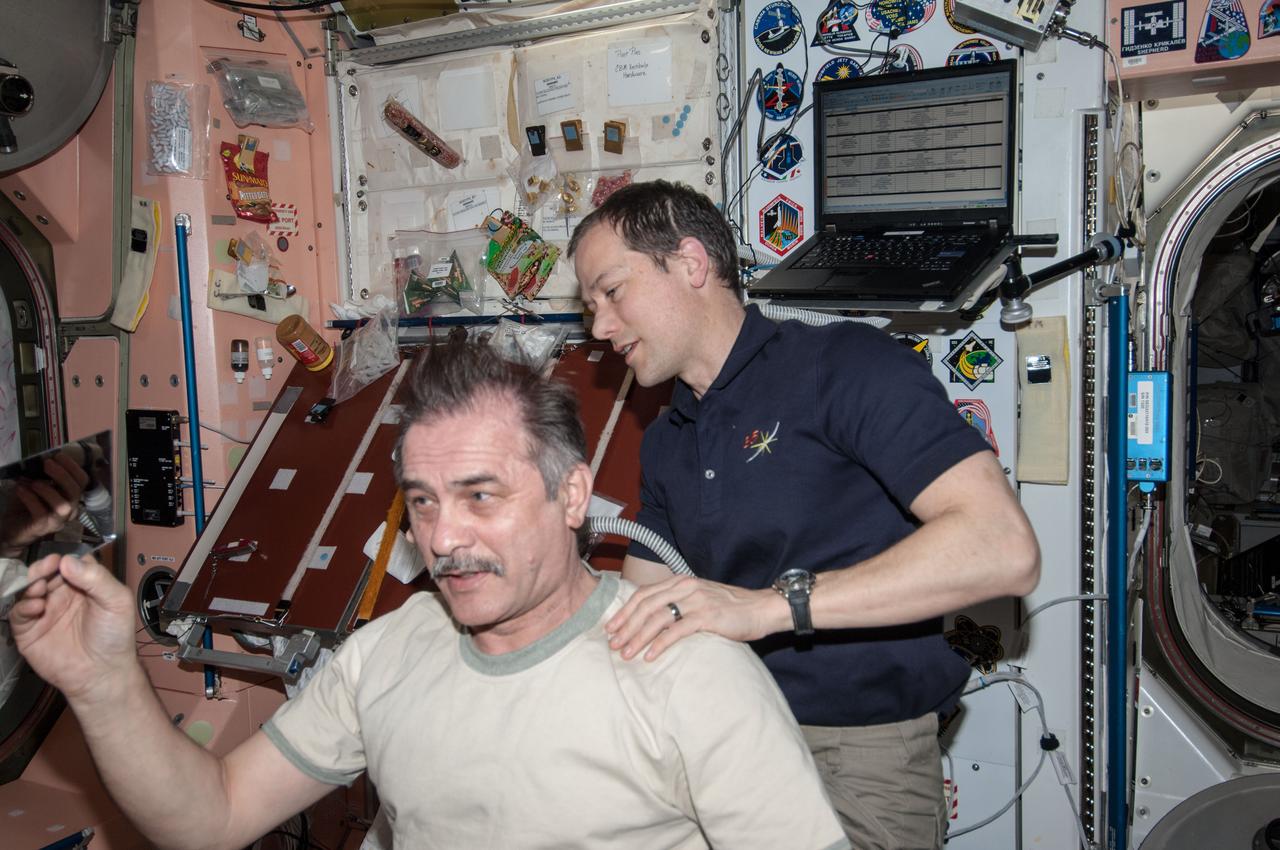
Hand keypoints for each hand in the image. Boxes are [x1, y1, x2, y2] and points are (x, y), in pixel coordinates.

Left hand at [0, 453, 89, 556]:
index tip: (58, 455)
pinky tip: (19, 490)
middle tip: (47, 463)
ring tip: (32, 482)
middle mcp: (69, 510)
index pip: (82, 481)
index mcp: (71, 498)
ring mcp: (57, 521)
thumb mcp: (36, 487)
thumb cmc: (26, 505)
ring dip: (47, 490)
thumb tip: (42, 458)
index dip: (73, 467)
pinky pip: (40, 512)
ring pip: (62, 505)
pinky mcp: (42, 528)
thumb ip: (43, 476)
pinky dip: (30, 498)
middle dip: (62, 475)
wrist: (12, 529)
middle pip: (75, 492)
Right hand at [9, 554, 138, 702]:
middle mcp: (62, 595)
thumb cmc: (114, 637)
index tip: (61, 559)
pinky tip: (35, 606)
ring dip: (30, 584)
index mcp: (85, 584)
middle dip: (43, 568)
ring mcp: (45, 611)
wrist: (102, 673)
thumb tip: (69, 560)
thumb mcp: (117, 602)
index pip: (69, 563)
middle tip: (46, 568)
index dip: (64, 559)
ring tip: (39, 587)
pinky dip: (22, 606)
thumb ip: (98, 579)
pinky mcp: (29, 630)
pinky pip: (18, 613)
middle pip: (45, 572)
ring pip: (28, 589)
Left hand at [604, 575, 788, 660]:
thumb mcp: (700, 598)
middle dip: (626, 626)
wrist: (762, 608)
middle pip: (645, 606)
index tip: (611, 627)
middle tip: (612, 643)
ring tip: (626, 653)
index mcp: (680, 581)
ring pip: (657, 618)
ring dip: (638, 637)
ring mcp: (696, 601)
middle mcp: (685, 587)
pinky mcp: (707, 616)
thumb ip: (678, 603)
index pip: (643, 594)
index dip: (624, 611)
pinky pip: (676, 630)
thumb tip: (652, 620)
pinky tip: (650, 656)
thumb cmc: (730, 608)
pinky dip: (660, 644)